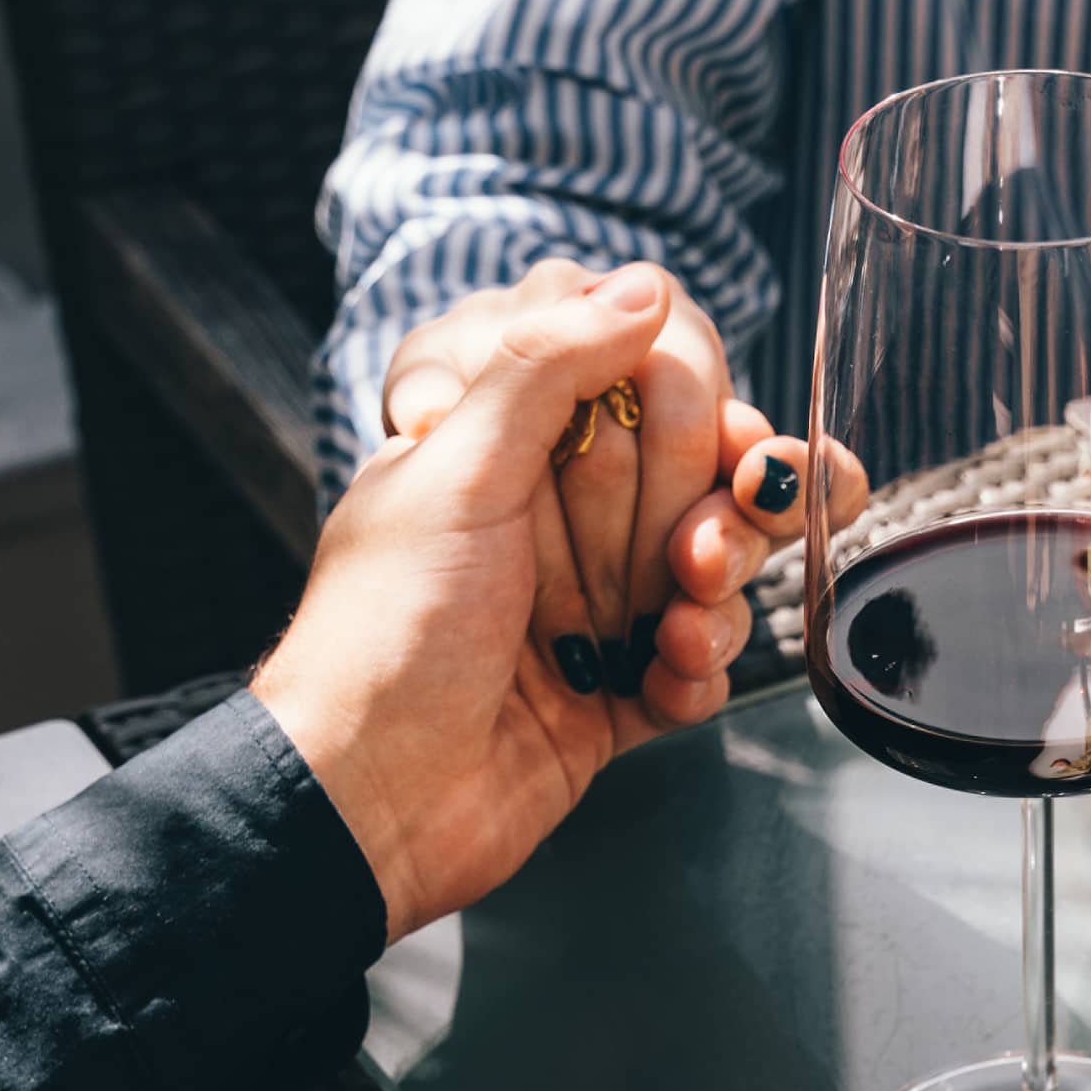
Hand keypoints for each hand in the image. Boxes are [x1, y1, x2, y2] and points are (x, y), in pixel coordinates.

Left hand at [381, 263, 860, 687]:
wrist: (370, 806)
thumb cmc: (387, 635)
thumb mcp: (457, 473)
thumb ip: (549, 364)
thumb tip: (643, 284)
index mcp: (512, 443)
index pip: (647, 377)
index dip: (698, 408)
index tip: (715, 441)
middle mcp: (559, 512)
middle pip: (703, 470)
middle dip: (717, 513)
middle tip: (689, 555)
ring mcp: (593, 599)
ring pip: (720, 562)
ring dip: (721, 596)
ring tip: (677, 629)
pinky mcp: (619, 685)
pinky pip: (703, 657)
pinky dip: (697, 670)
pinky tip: (662, 682)